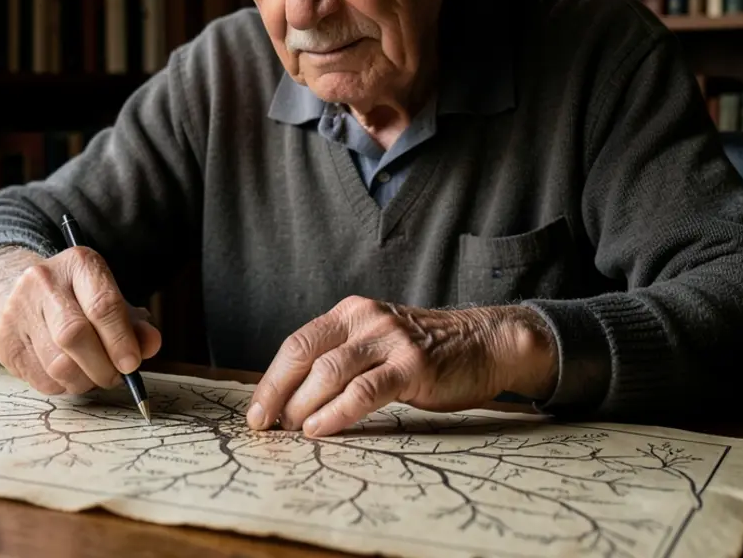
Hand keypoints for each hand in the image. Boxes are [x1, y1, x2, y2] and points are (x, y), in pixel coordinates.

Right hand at [0, 246, 161, 395]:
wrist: (16, 289)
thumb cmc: (75, 299)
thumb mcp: (107, 299)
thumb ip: (134, 323)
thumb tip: (151, 344)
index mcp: (78, 264)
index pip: (103, 304)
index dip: (121, 340)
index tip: (132, 364)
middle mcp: (44, 281)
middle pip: (74, 335)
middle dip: (102, 366)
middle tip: (115, 377)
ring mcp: (18, 311)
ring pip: (57, 363)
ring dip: (84, 380)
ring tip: (94, 376)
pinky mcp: (5, 343)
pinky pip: (42, 379)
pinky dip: (64, 386)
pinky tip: (70, 375)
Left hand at [246, 296, 557, 437]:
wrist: (485, 343)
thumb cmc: (427, 351)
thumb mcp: (378, 341)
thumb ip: (342, 357)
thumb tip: (294, 398)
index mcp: (351, 312)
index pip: (297, 342)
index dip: (272, 378)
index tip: (257, 410)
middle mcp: (366, 319)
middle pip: (304, 354)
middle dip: (278, 392)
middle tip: (266, 425)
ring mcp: (390, 341)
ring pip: (330, 371)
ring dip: (304, 405)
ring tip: (293, 430)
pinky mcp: (413, 366)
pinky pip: (364, 390)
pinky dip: (336, 412)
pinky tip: (321, 428)